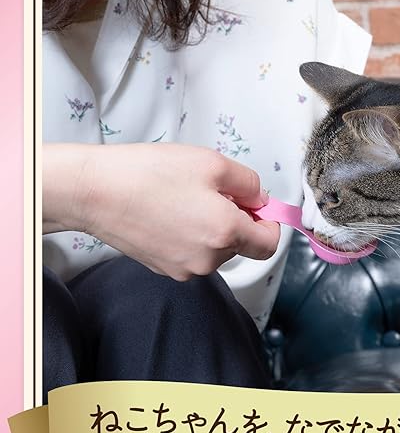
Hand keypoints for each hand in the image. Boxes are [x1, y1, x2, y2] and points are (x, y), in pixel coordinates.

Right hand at [43, 143, 279, 280]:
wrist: (96, 192)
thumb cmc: (150, 174)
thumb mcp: (212, 163)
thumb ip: (249, 183)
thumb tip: (260, 200)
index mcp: (225, 233)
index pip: (268, 244)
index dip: (269, 224)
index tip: (259, 207)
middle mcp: (208, 259)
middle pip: (241, 245)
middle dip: (238, 220)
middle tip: (215, 192)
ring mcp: (185, 268)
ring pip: (216, 250)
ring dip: (213, 228)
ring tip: (186, 200)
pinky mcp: (165, 269)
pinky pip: (192, 254)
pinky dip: (192, 236)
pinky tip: (171, 213)